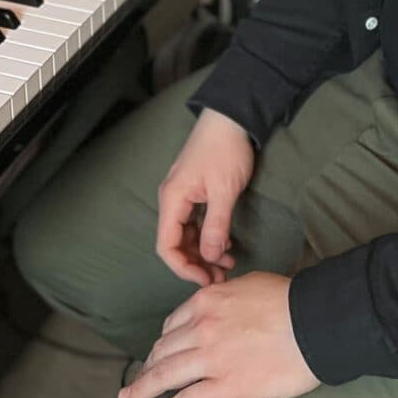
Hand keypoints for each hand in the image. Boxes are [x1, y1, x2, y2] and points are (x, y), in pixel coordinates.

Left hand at [118, 272, 318, 397]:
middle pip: (164, 349)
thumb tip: (222, 304)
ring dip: (142, 387)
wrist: (313, 323)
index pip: (174, 324)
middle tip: (141, 376)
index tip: (160, 350)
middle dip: (150, 363)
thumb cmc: (289, 300)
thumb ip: (227, 296)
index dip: (165, 340)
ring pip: (166, 374)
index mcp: (207, 301)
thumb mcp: (249, 284)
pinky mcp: (225, 386)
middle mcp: (202, 328)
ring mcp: (211, 359)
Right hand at [154, 109, 254, 285]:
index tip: (206, 279)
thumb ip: (215, 226)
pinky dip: (208, 237)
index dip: (184, 268)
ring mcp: (183, 196)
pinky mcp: (195, 193)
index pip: (166, 245)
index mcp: (173, 199)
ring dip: (204, 253)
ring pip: (187, 235)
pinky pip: (195, 223)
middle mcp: (172, 199)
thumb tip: (209, 257)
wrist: (231, 118)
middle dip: (196, 264)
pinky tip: (226, 246)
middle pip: (176, 243)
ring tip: (228, 265)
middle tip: (221, 277)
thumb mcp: (224, 191)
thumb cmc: (225, 150)